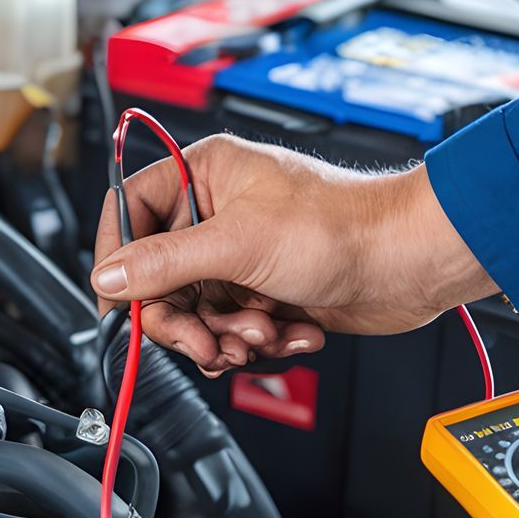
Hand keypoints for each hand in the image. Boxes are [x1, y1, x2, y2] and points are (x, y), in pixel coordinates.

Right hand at [90, 135, 495, 375]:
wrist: (409, 261)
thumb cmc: (344, 225)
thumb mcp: (238, 244)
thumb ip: (164, 263)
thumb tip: (109, 275)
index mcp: (205, 175)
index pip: (131, 213)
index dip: (120, 259)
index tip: (122, 300)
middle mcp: (218, 213)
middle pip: (160, 278)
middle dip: (187, 320)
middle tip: (207, 342)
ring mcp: (242, 255)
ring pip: (198, 313)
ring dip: (228, 336)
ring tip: (262, 332)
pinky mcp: (266, 292)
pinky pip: (234, 329)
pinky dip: (259, 340)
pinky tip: (289, 330)